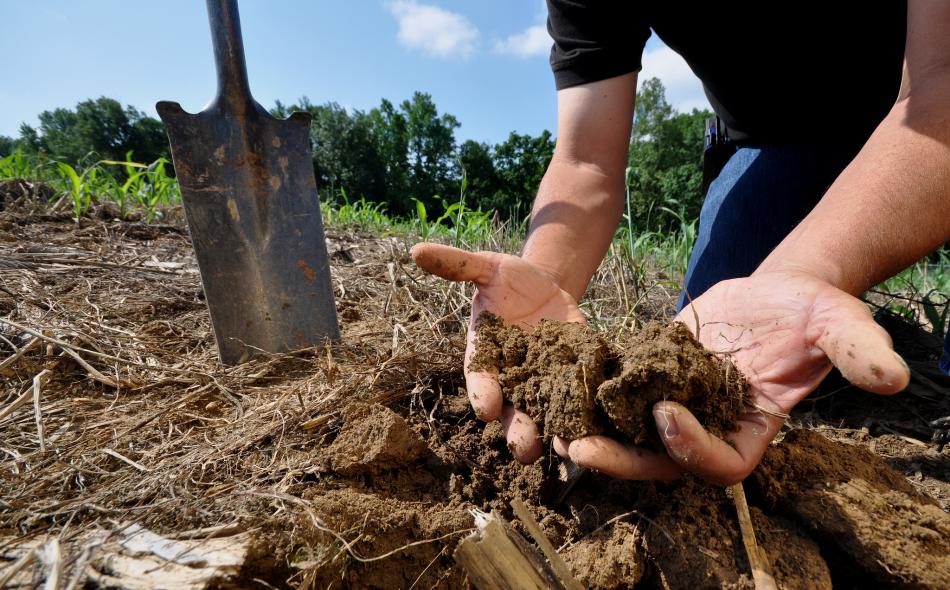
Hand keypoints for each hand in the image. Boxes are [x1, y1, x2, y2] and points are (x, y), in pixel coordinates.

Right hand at [410, 243, 584, 462]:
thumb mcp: (487, 268)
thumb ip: (457, 265)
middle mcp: (513, 378)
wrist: (546, 285)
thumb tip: (416, 250)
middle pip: (512, 411)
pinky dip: (586, 416)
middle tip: (524, 448)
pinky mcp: (573, 379)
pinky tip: (596, 429)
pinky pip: (578, 402)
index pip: (481, 380)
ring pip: (545, 416)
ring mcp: (544, 382)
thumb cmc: (509, 280)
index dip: (483, 393)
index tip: (485, 408)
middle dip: (518, 430)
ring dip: (553, 435)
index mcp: (486, 356)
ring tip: (562, 449)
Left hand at [566, 270, 909, 484]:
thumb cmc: (811, 311)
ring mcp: (677, 403)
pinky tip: (554, 384)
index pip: (719, 464)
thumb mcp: (839, 324)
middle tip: (579, 450)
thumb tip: (891, 377)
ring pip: (630, 434)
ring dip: (593, 434)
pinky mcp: (650, 375)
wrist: (776, 290)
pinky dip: (587, 394)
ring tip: (552, 428)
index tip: (666, 413)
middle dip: (623, 459)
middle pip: (662, 462)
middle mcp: (708, 425)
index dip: (691, 449)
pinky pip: (616, 394)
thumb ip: (857, 349)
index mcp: (751, 429)